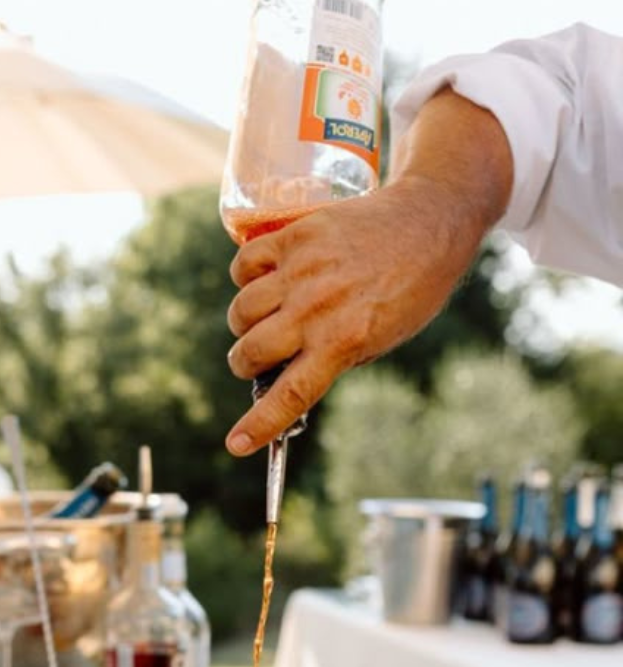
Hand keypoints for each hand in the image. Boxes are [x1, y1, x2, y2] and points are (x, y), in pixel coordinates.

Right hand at [223, 87, 515, 454]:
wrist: (430, 222)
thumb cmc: (410, 290)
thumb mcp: (378, 340)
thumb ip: (331, 358)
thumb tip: (284, 375)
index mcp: (343, 342)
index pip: (290, 395)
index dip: (258, 425)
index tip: (237, 445)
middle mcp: (317, 309)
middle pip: (250, 352)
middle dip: (246, 364)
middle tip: (259, 358)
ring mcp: (302, 271)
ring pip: (241, 312)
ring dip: (244, 324)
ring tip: (264, 317)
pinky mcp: (294, 236)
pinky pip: (244, 265)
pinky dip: (245, 278)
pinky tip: (263, 280)